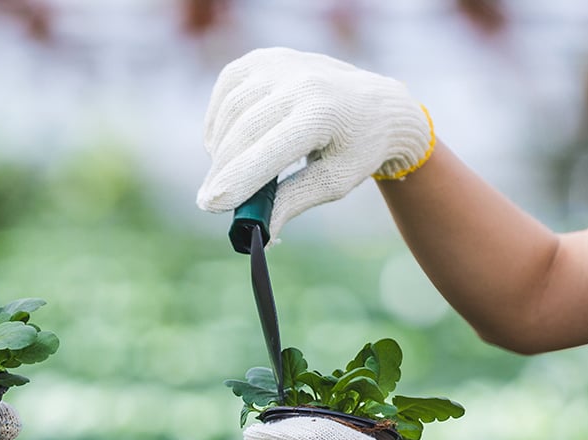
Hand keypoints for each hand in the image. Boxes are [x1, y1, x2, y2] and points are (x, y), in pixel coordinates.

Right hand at [197, 48, 433, 239]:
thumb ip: (292, 201)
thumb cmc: (356, 148)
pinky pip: (226, 90)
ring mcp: (280, 64)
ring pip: (230, 111)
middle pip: (243, 131)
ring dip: (220, 148)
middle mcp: (301, 80)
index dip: (236, 180)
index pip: (269, 150)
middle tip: (210, 201)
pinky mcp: (264, 58)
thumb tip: (259, 232)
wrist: (377, 104)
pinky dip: (220, 120)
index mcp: (324, 113)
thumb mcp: (333, 181)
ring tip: (229, 173)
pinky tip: (228, 141)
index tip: (210, 205)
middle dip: (222, 171)